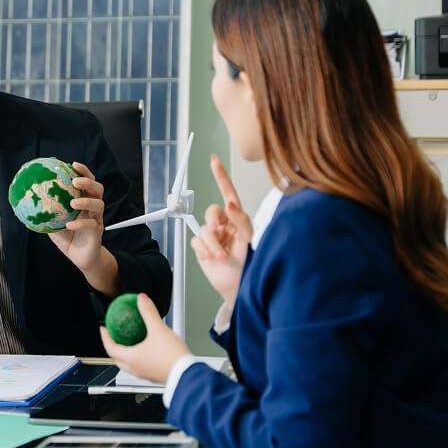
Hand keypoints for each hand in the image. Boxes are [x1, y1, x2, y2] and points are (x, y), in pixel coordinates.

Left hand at [50, 163, 118, 293]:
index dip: (83, 172)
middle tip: (75, 182)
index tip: (73, 164)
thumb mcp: (54, 223)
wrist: (81, 258)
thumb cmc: (69, 238)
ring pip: (99, 205)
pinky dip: (80, 223)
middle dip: (88, 182)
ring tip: (73, 203)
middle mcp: (93, 208)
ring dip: (86, 202)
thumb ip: (46, 212)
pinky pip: (92, 225)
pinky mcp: (97, 232)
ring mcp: (97, 220)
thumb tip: (28, 203)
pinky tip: (70, 224)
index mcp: (84, 202)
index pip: (87, 182)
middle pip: (98, 189)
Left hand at [99, 293, 190, 383]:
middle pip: (117, 358)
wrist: (188, 374)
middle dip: (114, 346)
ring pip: (129, 364)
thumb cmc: (172, 357)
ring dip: (126, 353)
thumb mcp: (158, 329)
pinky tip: (149, 349)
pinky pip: (141, 366)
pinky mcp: (155, 376)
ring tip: (131, 341)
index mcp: (131, 359)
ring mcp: (145, 374)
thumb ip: (148, 312)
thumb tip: (141, 300)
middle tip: (115, 335)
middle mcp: (135, 368)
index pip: (110, 348)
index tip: (104, 328)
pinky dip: (139, 357)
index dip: (105, 337)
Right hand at [190, 154, 253, 304]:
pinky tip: (213, 258)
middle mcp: (224, 224)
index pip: (227, 192)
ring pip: (204, 229)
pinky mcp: (203, 247)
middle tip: (220, 232)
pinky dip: (205, 250)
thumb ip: (241, 220)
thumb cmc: (251, 263)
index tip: (214, 160)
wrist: (239, 286)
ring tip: (222, 256)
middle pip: (211, 211)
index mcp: (237, 218)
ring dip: (212, 243)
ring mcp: (213, 236)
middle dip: (214, 222)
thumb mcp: (250, 239)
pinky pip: (196, 241)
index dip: (220, 176)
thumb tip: (229, 204)